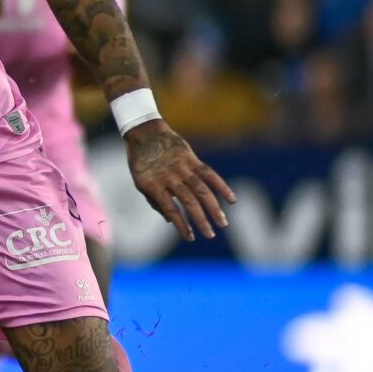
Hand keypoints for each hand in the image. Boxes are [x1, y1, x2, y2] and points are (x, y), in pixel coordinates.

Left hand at [126, 119, 235, 241]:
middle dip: (201, 220)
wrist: (145, 134)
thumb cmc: (142, 162)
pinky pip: (209, 173)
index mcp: (153, 185)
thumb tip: (171, 221)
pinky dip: (221, 186)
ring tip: (222, 223)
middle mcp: (169, 177)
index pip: (171, 209)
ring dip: (213, 207)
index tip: (190, 238)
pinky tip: (232, 199)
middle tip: (210, 235)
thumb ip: (155, 201)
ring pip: (202, 190)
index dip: (181, 225)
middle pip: (189, 201)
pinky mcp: (192, 158)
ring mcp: (182, 167)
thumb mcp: (140, 182)